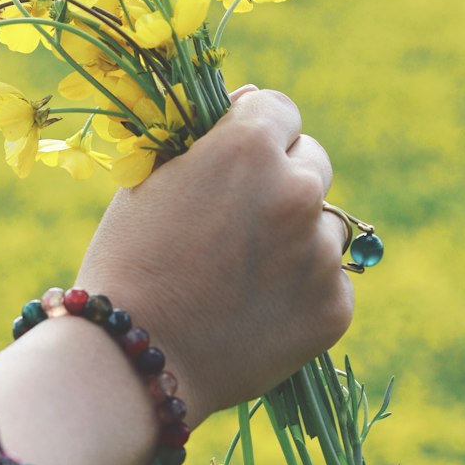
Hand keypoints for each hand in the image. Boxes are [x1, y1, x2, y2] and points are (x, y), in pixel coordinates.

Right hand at [77, 86, 353, 425]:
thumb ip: (210, 142)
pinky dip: (303, 293)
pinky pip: (330, 283)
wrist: (132, 360)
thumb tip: (251, 104)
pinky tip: (258, 312)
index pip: (279, 109)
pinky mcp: (335, 306)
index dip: (255, 133)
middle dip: (283, 182)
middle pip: (313, 162)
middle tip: (240, 223)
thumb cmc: (128, 262)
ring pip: (327, 226)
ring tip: (244, 275)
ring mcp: (322, 251)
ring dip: (299, 239)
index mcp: (249, 147)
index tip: (237, 162)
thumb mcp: (153, 179)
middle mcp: (298, 190)